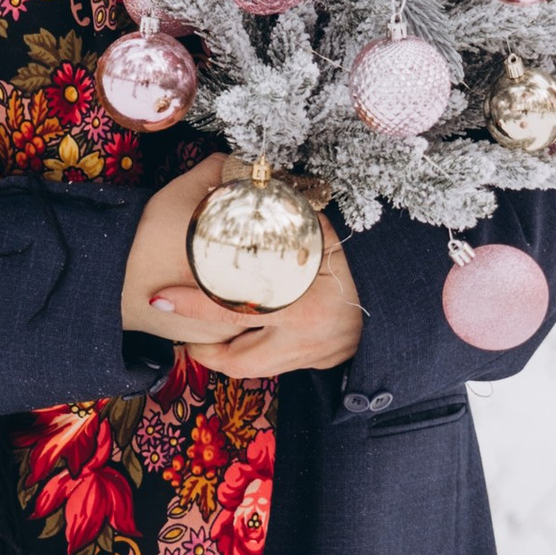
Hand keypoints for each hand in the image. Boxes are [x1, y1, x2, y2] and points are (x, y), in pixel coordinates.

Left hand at [123, 156, 363, 376]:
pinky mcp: (313, 364)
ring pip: (248, 369)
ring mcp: (309, 357)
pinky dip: (247, 353)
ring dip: (221, 354)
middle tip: (181, 329)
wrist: (396, 302)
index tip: (159, 299)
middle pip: (235, 358)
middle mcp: (304, 339)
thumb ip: (283, 218)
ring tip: (202, 337)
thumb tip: (235, 184)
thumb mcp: (320, 234)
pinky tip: (235, 337)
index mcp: (303, 305)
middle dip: (203, 348)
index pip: (235, 307)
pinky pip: (268, 367)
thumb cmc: (353, 259)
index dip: (194, 305)